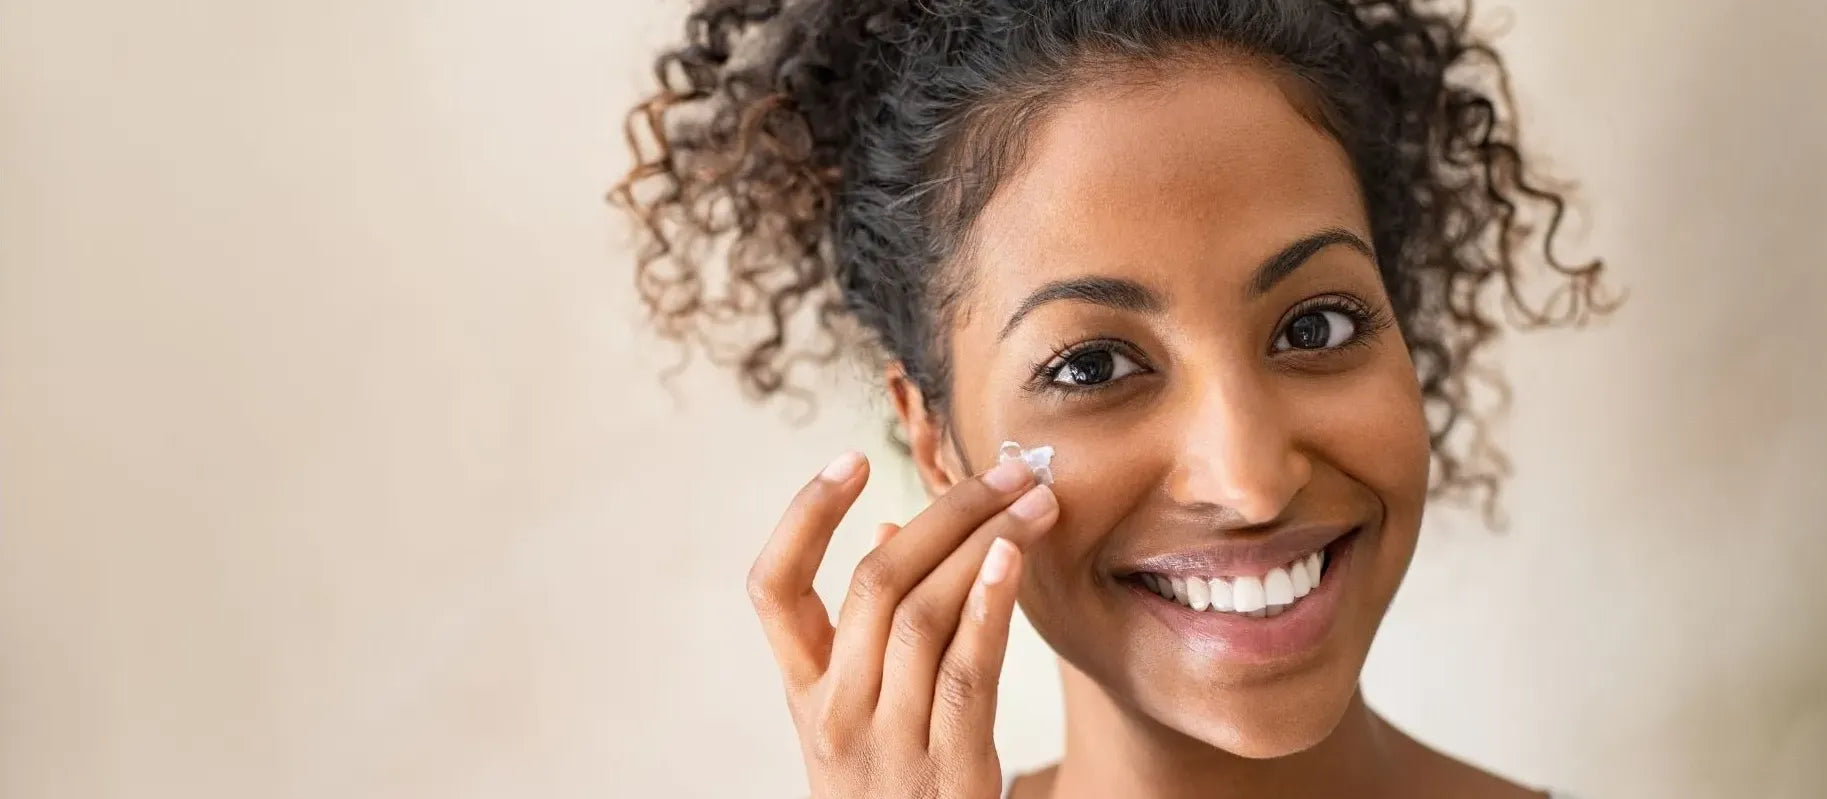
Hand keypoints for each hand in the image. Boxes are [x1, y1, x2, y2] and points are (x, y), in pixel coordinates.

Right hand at [747, 452, 1059, 797]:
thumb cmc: (897, 792)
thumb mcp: (861, 718)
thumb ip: (867, 633)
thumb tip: (889, 532)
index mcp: (805, 694)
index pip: (771, 590)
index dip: (802, 517)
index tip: (849, 460)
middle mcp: (834, 715)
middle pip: (872, 582)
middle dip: (944, 511)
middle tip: (1004, 468)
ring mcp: (888, 745)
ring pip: (920, 614)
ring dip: (983, 542)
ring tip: (1033, 500)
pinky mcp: (949, 771)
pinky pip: (966, 673)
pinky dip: (988, 607)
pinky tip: (1012, 560)